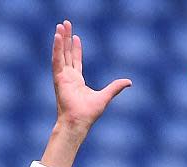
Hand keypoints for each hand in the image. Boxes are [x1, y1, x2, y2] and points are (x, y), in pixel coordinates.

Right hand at [41, 20, 131, 166]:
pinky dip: (57, 48)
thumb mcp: (105, 96)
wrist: (79, 122)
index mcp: (77, 81)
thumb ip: (115, 87)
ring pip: (61, 54)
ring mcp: (62, 77)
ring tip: (60, 26)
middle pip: (67, 53)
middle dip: (67, 39)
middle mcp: (68, 77)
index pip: (76, 60)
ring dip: (61, 40)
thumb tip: (129, 82)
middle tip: (66, 24)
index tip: (76, 37)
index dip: (76, 48)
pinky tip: (58, 36)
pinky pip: (57, 60)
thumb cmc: (89, 113)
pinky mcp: (58, 78)